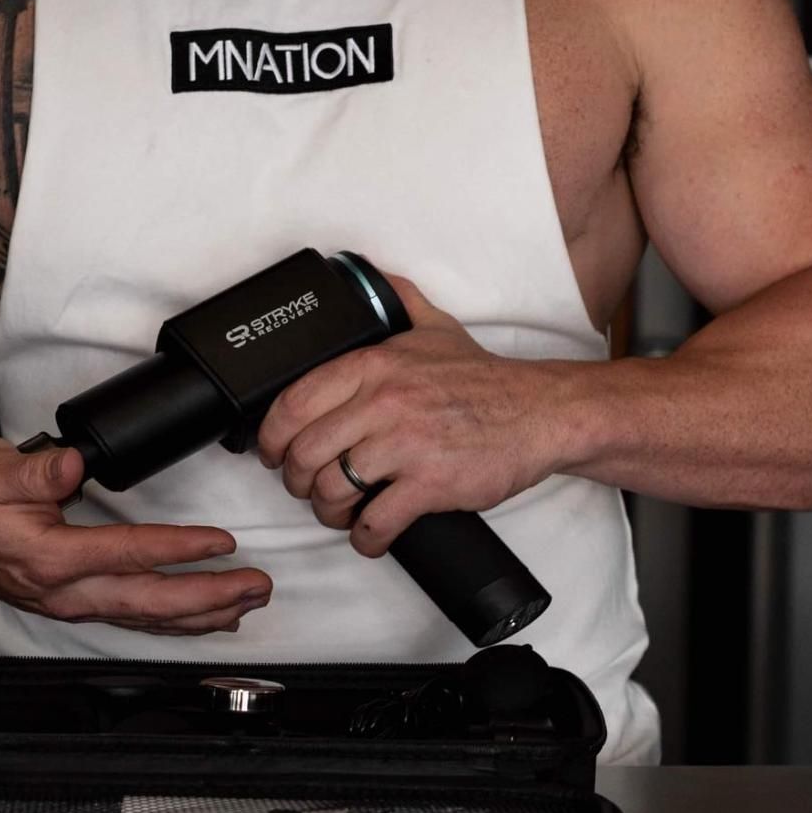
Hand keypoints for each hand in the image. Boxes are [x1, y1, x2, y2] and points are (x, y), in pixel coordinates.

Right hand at [0, 437, 272, 633]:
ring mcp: (77, 604)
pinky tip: (213, 619)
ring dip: (205, 613)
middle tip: (256, 585)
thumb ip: (35, 470)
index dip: (179, 548)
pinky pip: (139, 619)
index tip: (221, 542)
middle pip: (151, 600)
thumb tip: (71, 464)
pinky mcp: (84, 605)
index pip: (128, 554)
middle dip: (210, 596)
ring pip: (150, 618)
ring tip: (250, 601)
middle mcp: (69, 591)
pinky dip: (181, 623)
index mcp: (51, 557)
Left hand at [257, 276, 563, 556]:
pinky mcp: (430, 484)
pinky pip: (376, 522)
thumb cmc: (484, 380)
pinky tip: (371, 535)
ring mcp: (405, 445)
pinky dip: (366, 538)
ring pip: (332, 491)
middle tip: (308, 486)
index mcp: (373, 366)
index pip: (292, 404)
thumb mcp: (433, 326)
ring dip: (328, 512)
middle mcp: (383, 402)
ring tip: (340, 512)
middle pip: (305, 454)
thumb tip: (367, 274)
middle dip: (298, 481)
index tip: (274, 453)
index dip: (271, 438)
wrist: (539, 413)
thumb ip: (397, 299)